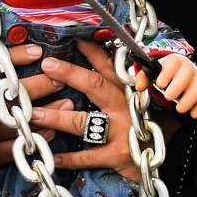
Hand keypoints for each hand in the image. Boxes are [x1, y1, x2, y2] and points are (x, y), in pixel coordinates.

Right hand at [0, 43, 66, 173]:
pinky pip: (13, 149)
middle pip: (6, 96)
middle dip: (36, 86)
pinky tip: (53, 130)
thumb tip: (28, 44)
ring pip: (14, 122)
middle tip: (60, 78)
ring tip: (68, 102)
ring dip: (44, 113)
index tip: (38, 52)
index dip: (14, 58)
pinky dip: (35, 137)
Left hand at [32, 39, 140, 181]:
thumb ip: (114, 90)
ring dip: (56, 117)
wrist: (162, 157)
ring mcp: (121, 132)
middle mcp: (124, 107)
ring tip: (34, 114)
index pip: (108, 67)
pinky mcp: (117, 156)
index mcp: (127, 92)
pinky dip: (68, 157)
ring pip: (83, 121)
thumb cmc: (144, 128)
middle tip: (47, 65)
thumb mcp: (134, 103)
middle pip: (94, 86)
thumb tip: (85, 71)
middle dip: (69, 74)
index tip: (73, 39)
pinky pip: (87, 156)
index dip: (91, 52)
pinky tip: (51, 156)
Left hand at [133, 55, 196, 117]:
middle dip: (177, 87)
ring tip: (179, 108)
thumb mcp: (152, 73)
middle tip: (168, 96)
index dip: (167, 73)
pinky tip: (192, 113)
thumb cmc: (166, 75)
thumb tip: (139, 86)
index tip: (159, 84)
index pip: (173, 62)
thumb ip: (143, 78)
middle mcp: (188, 68)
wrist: (179, 77)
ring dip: (189, 100)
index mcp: (174, 62)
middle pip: (187, 73)